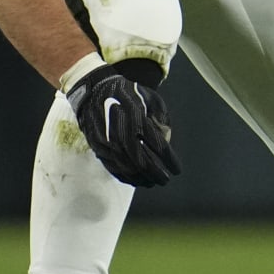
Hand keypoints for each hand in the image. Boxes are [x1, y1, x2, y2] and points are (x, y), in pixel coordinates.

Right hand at [64, 66, 180, 186]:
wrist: (95, 91)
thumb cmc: (128, 94)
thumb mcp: (151, 98)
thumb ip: (161, 118)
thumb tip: (167, 140)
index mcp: (137, 117)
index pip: (158, 145)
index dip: (170, 160)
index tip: (177, 169)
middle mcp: (120, 131)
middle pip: (141, 160)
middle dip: (156, 173)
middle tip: (165, 180)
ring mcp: (107, 141)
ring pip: (126, 167)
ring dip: (141, 179)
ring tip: (152, 183)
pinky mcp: (97, 147)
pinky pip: (113, 167)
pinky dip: (126, 177)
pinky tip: (136, 180)